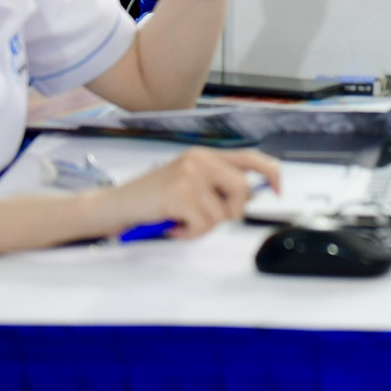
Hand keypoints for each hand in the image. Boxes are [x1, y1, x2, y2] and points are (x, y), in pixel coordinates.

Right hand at [98, 148, 281, 239]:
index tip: (278, 190)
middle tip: (205, 221)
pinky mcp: (179, 194)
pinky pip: (202, 225)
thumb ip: (215, 186)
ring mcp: (189, 175)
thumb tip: (247, 199)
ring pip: (221, 214)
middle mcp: (199, 159)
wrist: (113, 207)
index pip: (250, 158)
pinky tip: (171, 226)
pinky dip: (188, 234)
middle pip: (241, 190)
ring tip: (180, 223)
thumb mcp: (187, 185)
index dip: (271, 172)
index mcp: (204, 156)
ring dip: (202, 228)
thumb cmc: (150, 201)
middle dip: (230, 213)